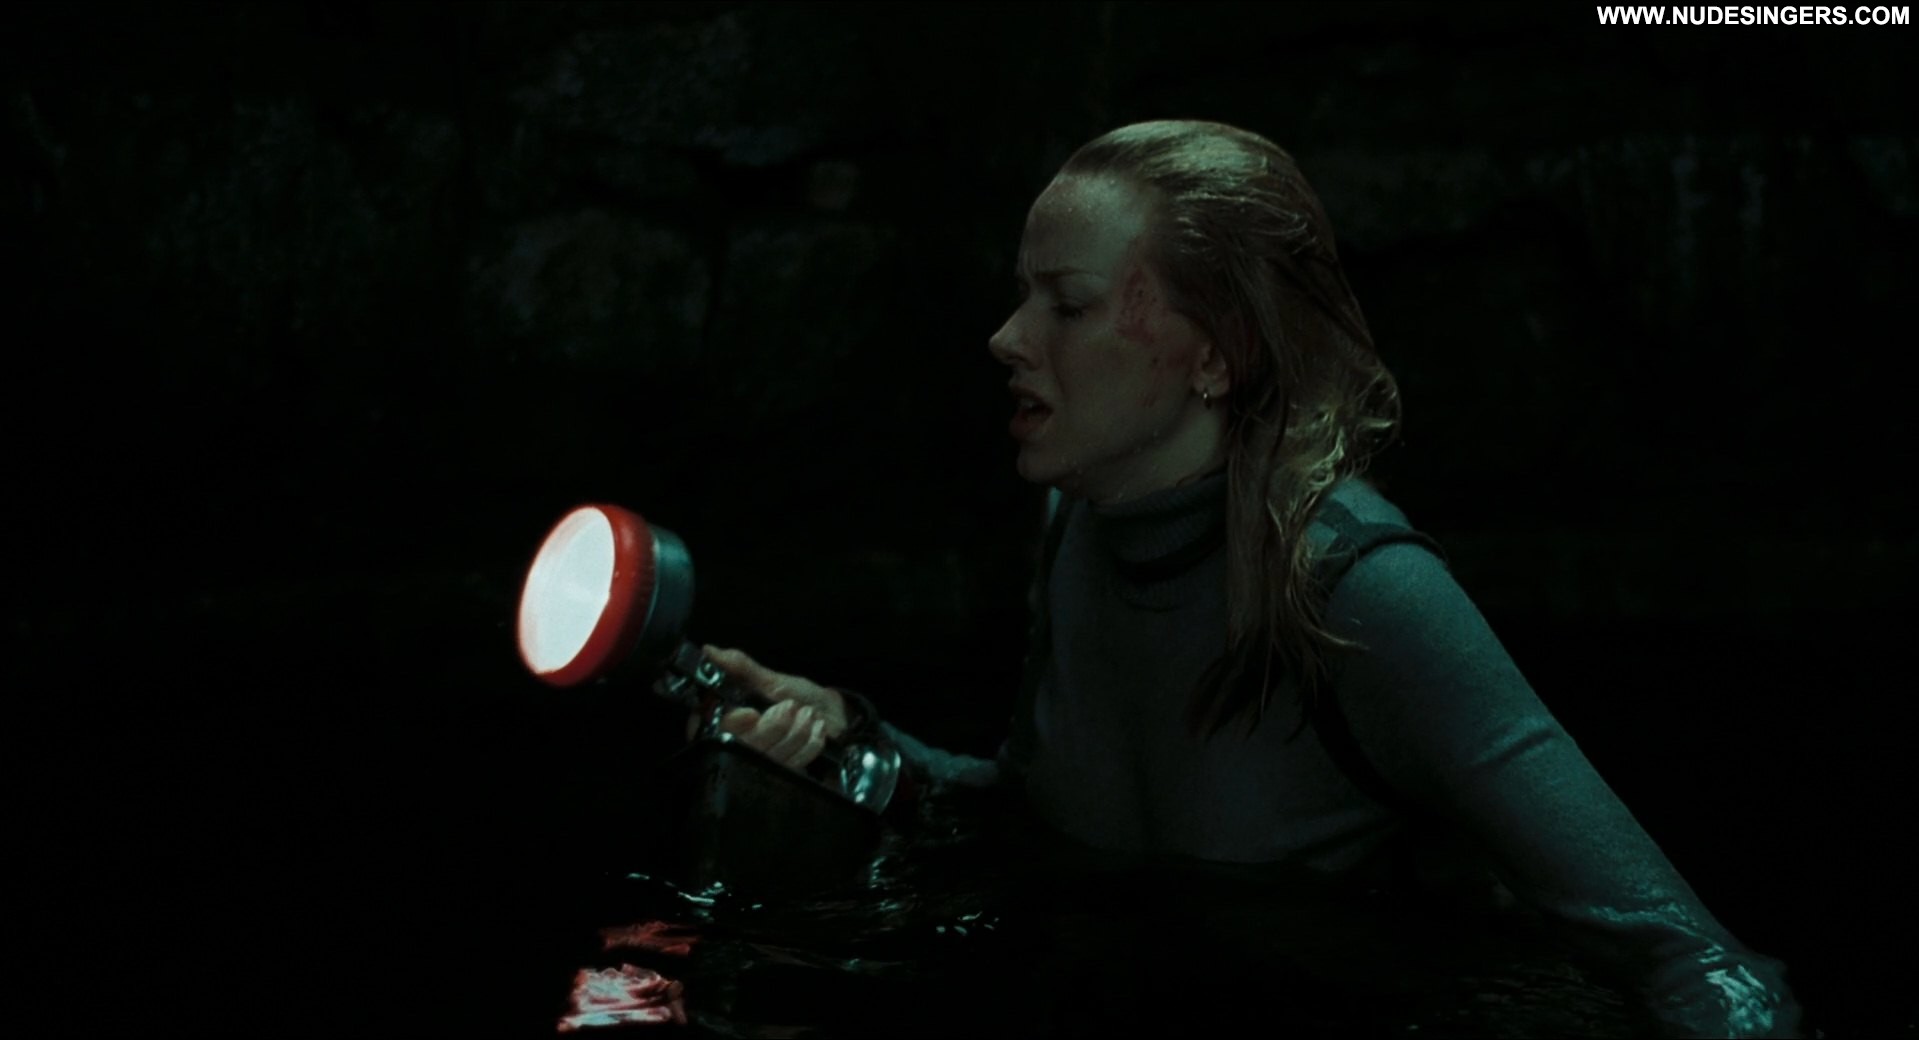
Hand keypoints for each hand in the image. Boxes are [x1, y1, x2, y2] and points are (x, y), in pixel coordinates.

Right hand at [684, 646, 848, 772]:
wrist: (832, 715)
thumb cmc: (799, 696)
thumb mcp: (771, 679)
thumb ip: (740, 667)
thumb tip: (710, 651)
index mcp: (735, 720)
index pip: (719, 727)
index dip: (733, 722)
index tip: (751, 713)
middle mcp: (746, 744)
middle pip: (748, 744)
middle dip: (775, 724)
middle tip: (791, 707)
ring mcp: (766, 762)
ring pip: (773, 755)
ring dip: (797, 731)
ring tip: (808, 714)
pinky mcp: (786, 773)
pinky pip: (794, 764)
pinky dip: (810, 743)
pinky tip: (816, 729)